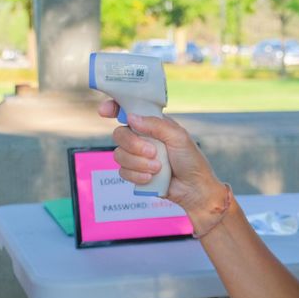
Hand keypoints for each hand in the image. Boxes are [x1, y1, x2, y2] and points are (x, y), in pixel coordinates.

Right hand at [97, 99, 222, 213]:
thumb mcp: (178, 137)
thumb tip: (131, 118)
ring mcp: (137, 156)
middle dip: (134, 145)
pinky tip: (152, 178)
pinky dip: (137, 176)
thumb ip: (155, 125)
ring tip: (158, 168)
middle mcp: (141, 138)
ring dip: (139, 163)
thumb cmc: (191, 160)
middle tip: (153, 152)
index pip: (128, 111)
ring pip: (119, 155)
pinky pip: (123, 172)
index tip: (104, 111)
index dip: (113, 108)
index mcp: (151, 124)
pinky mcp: (135, 173)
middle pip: (119, 134)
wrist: (194, 189)